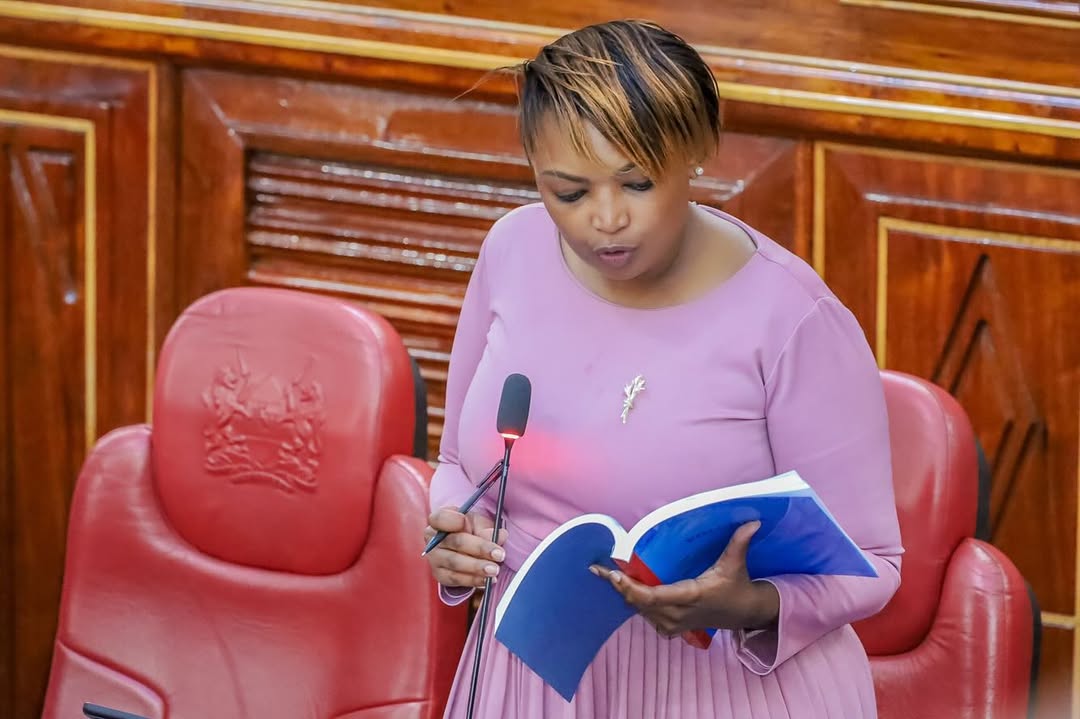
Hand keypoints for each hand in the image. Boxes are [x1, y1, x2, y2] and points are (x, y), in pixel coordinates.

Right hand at [424, 507, 507, 588]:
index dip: (452, 520)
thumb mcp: (478, 524)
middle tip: (498, 554)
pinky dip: (473, 580)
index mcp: (439, 520)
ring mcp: (434, 559)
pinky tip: (487, 580)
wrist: (465, 549)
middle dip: (479, 548)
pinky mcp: (440, 575)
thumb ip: (486, 528)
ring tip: (494, 570)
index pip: (440, 518)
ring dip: (477, 567)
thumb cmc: (471, 531)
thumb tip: (498, 535)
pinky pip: (456, 579)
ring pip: (456, 563)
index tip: (465, 521)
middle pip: (455, 542)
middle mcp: (433, 539)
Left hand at [591, 521, 778, 640]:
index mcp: (691, 595)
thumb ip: (740, 542)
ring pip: (640, 610)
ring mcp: (674, 624)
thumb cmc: (737, 586)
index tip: (614, 574)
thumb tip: (753, 521)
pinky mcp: (672, 627)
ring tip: (604, 575)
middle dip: (619, 587)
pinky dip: (634, 602)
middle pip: (640, 604)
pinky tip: (623, 588)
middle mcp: (679, 613)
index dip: (632, 589)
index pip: (654, 598)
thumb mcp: (736, 564)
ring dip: (624, 594)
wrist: (744, 614)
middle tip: (599, 570)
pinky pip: (646, 616)